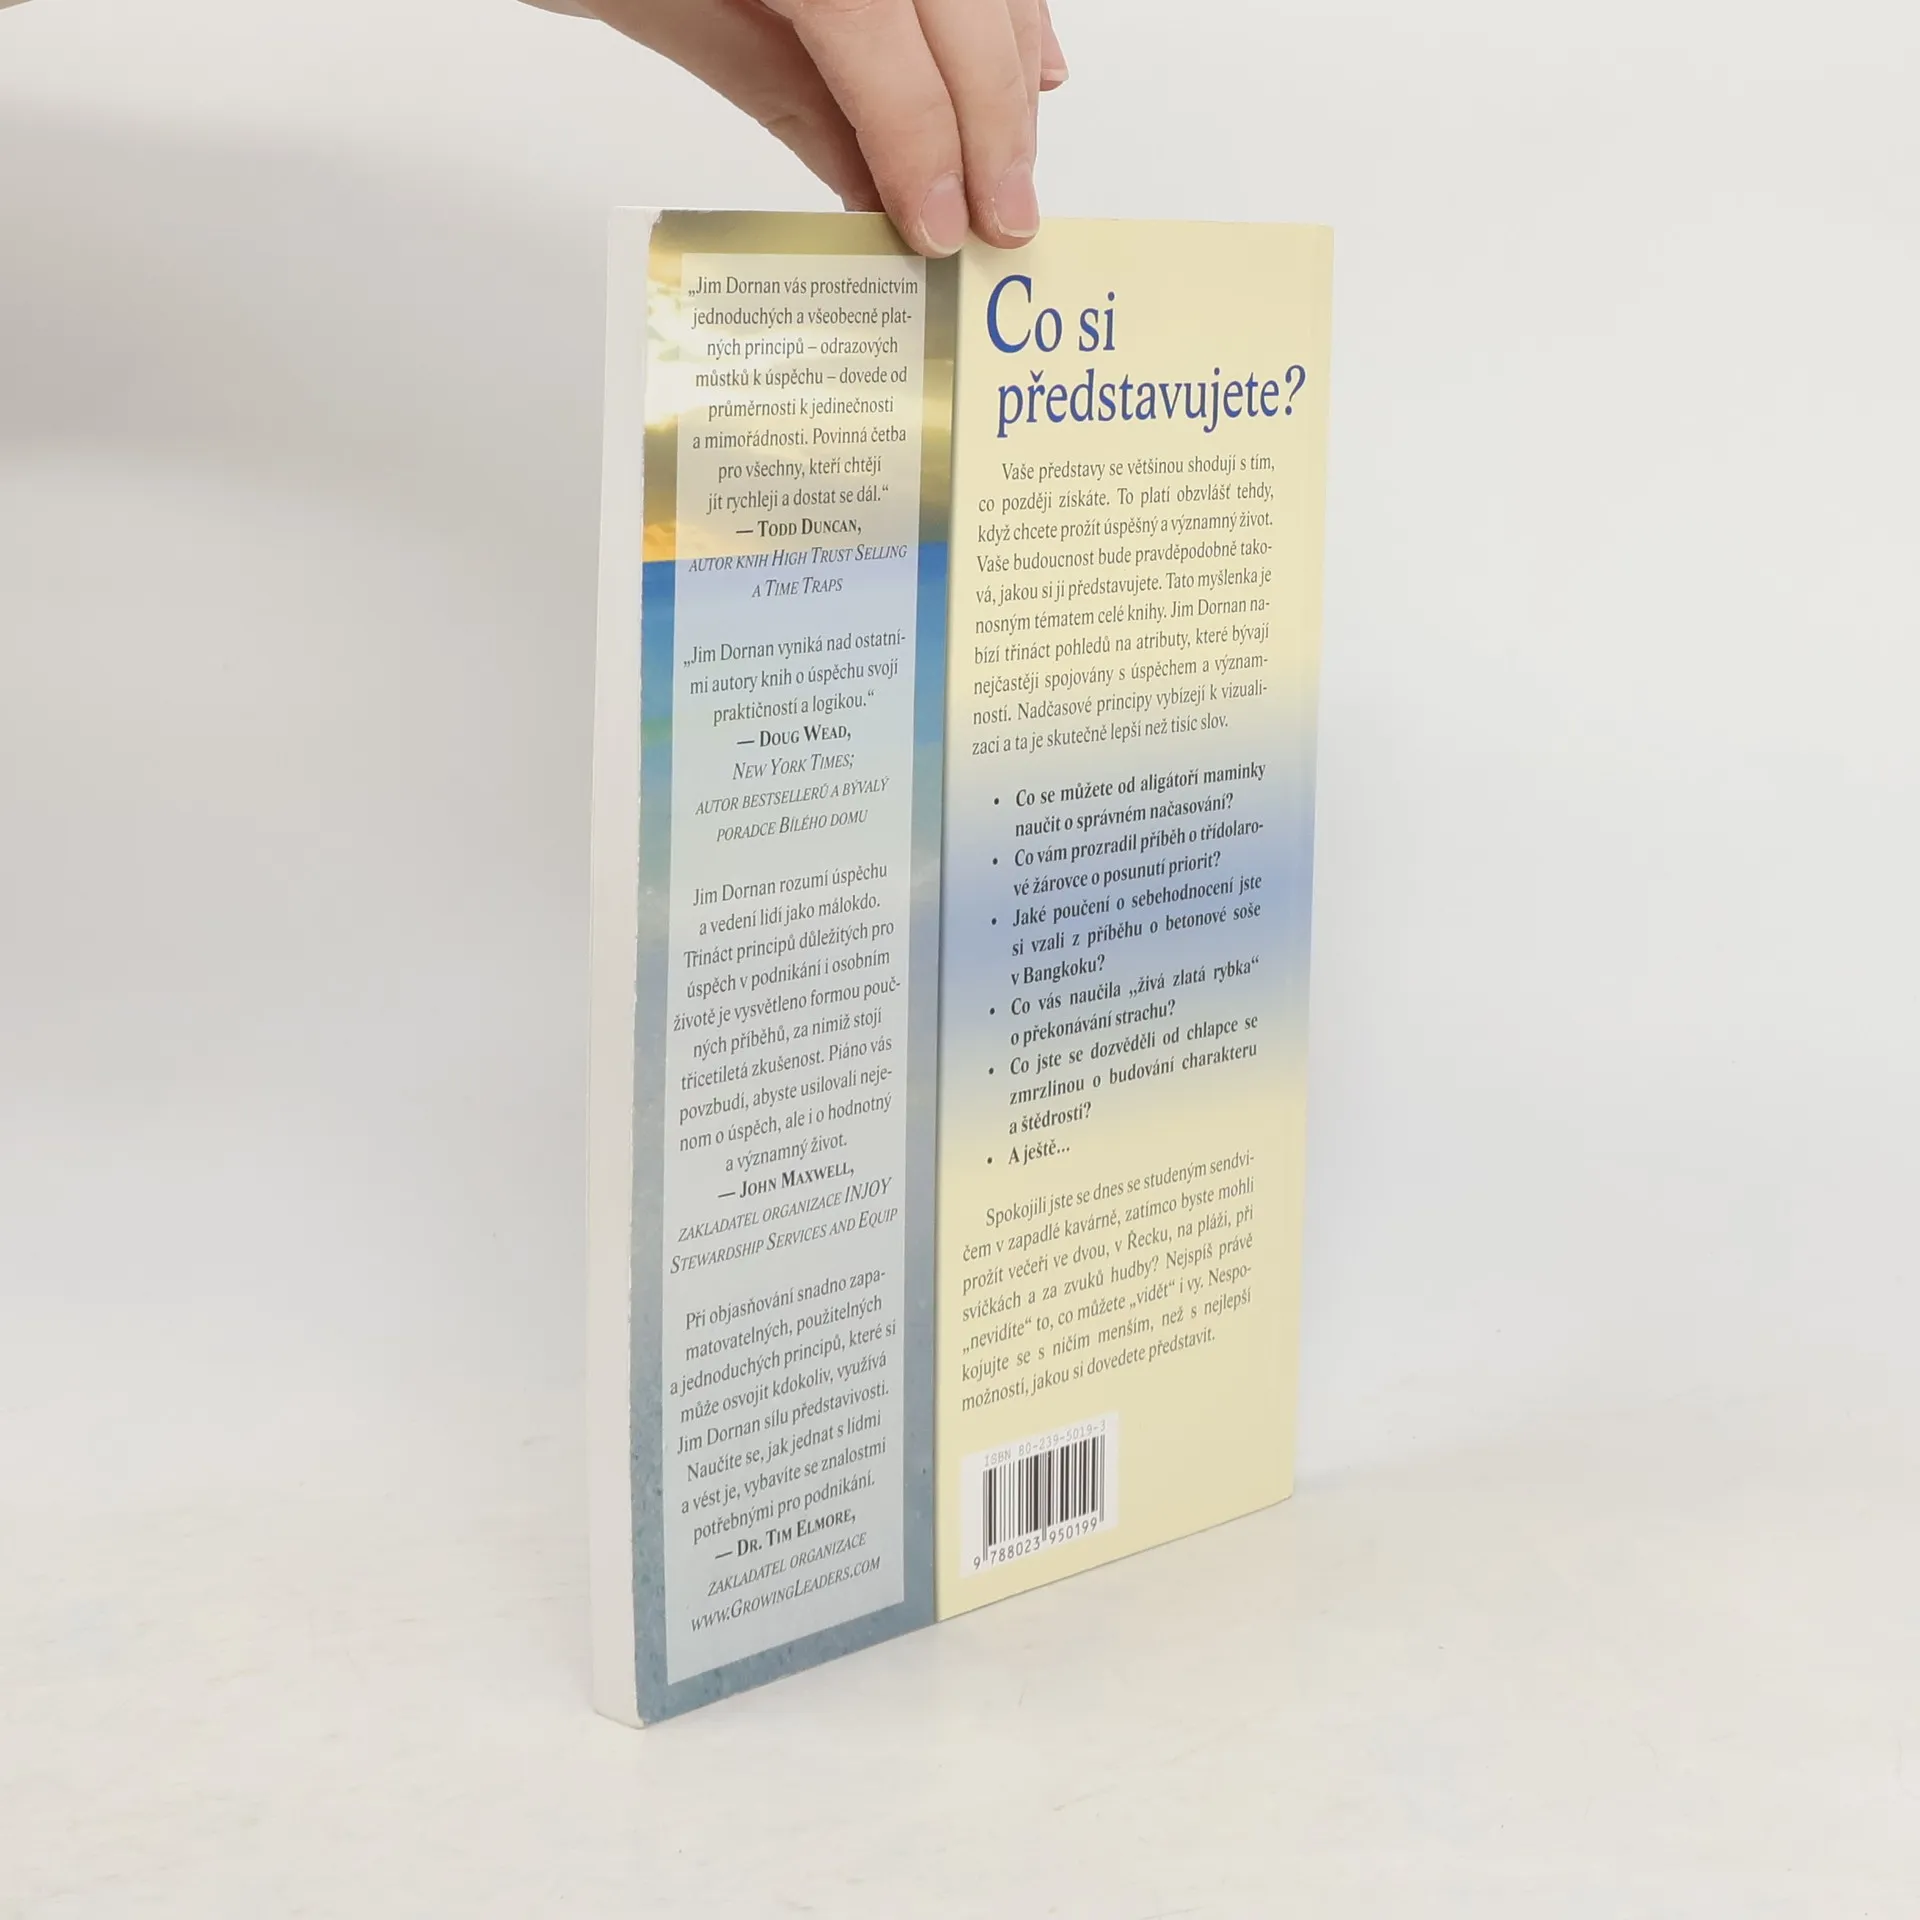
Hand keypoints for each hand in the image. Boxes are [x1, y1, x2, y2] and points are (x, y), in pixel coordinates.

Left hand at [581, 0, 1067, 255]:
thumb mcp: (648, 0)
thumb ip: (774, 85)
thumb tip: (870, 186)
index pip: (879, 34)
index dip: (923, 139)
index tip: (940, 227)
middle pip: (958, 0)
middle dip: (992, 119)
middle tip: (1004, 221)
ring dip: (1011, 64)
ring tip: (1015, 160)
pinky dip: (1007, 0)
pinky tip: (1027, 55)